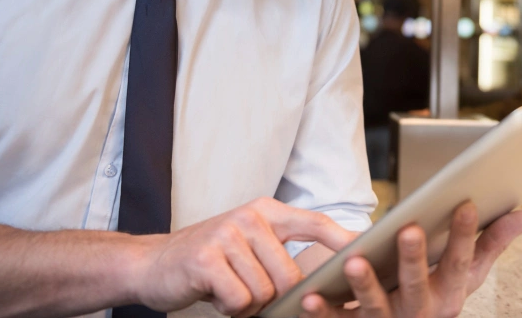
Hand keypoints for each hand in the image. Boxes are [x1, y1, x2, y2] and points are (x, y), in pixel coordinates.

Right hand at [133, 197, 356, 317]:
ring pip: (265, 292)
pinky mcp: (206, 258)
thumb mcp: (246, 246)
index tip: (369, 250)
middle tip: (246, 292)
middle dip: (273, 297)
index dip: (342, 238)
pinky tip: (214, 293)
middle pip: (290, 275)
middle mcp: (249, 217)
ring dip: (247, 304)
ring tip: (227, 289)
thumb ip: (279, 253)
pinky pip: (240, 300)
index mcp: (265, 212)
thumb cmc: (208, 261)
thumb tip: (320, 279)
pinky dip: (229, 308)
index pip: (314, 222)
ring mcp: (227, 234)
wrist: (152, 264)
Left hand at [298, 202, 521, 317]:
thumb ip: (492, 243)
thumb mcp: (467, 274)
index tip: (465, 203)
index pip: (461, 262)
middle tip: (408, 230)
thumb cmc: (438, 294)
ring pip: (376, 307)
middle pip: (417, 286)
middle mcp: (422, 311)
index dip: (465, 234)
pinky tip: (311, 297)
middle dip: (413, 259)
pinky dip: (325, 312)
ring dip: (365, 286)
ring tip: (353, 262)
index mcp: (449, 293)